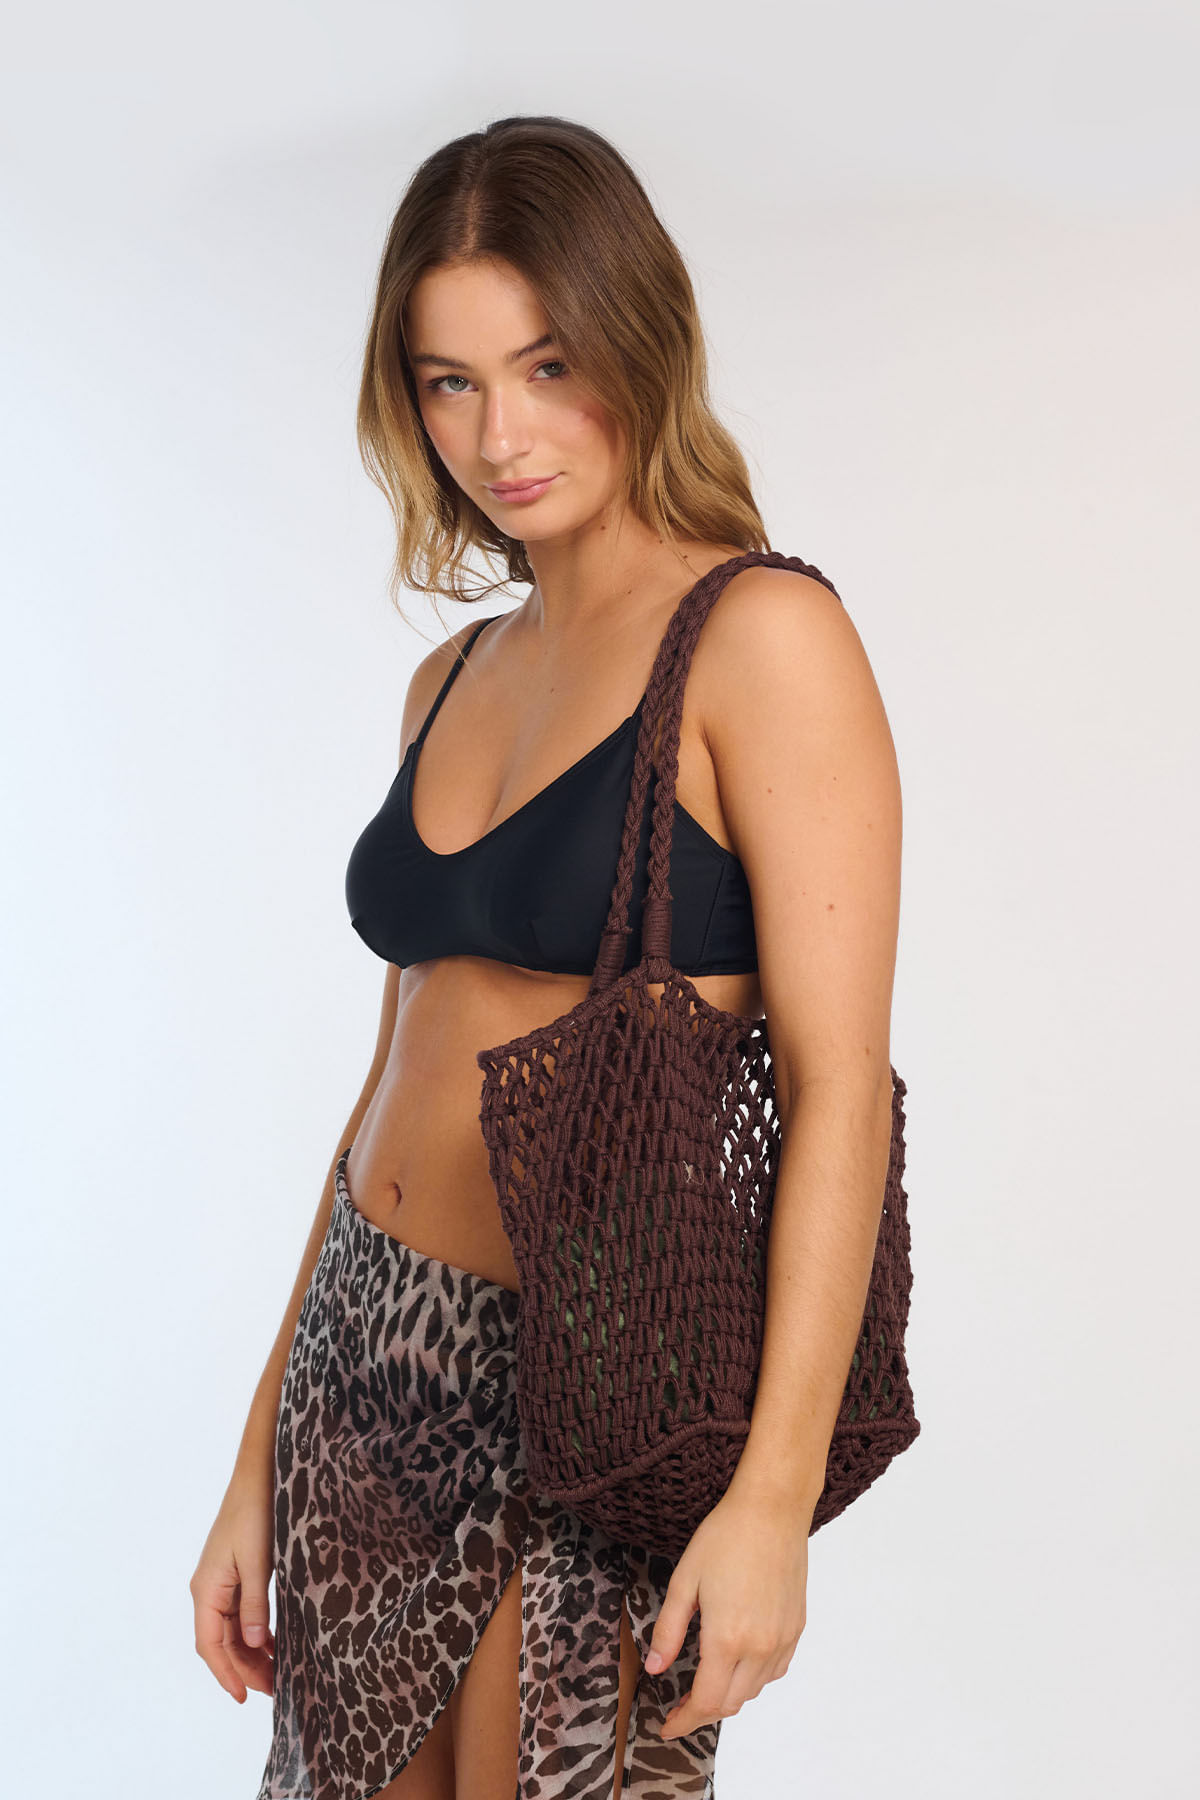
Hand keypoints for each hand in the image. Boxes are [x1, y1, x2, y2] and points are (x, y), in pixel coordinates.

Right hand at [190, 1467, 276, 1702]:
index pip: (210, 1645)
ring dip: (251, 1653)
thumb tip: (252, 1646)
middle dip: (244, 1668)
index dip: (226, 1673)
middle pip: (222, 1642)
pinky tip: (274, 1644)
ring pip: (232, 1631)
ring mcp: (221, 1582)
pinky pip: (241, 1614)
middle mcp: (208, 1590)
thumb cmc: (254, 1512)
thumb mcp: (256, 1562)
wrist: (258, 1475)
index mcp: (206, 1590)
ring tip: (277, 1674)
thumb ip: (254, 1606)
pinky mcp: (235, 1574)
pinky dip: (255, 1632)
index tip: (244, 1696)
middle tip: (273, 1689)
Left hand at [642, 1477, 812, 1739]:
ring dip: (729, 1695)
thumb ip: (668, 1630)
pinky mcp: (797, 1627)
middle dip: (703, 1712)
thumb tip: (655, 1668)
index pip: (706, 1702)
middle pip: (731, 1704)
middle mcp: (760, 1648)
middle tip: (680, 1706)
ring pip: (754, 1690)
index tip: (667, 1726)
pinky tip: (738, 1662)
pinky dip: (754, 1678)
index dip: (684, 1721)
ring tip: (706, 1682)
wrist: (772, 1510)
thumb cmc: (725, 1537)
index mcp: (727, 1639)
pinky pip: (775, 1670)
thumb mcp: (684, 1581)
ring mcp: (783, 1639)